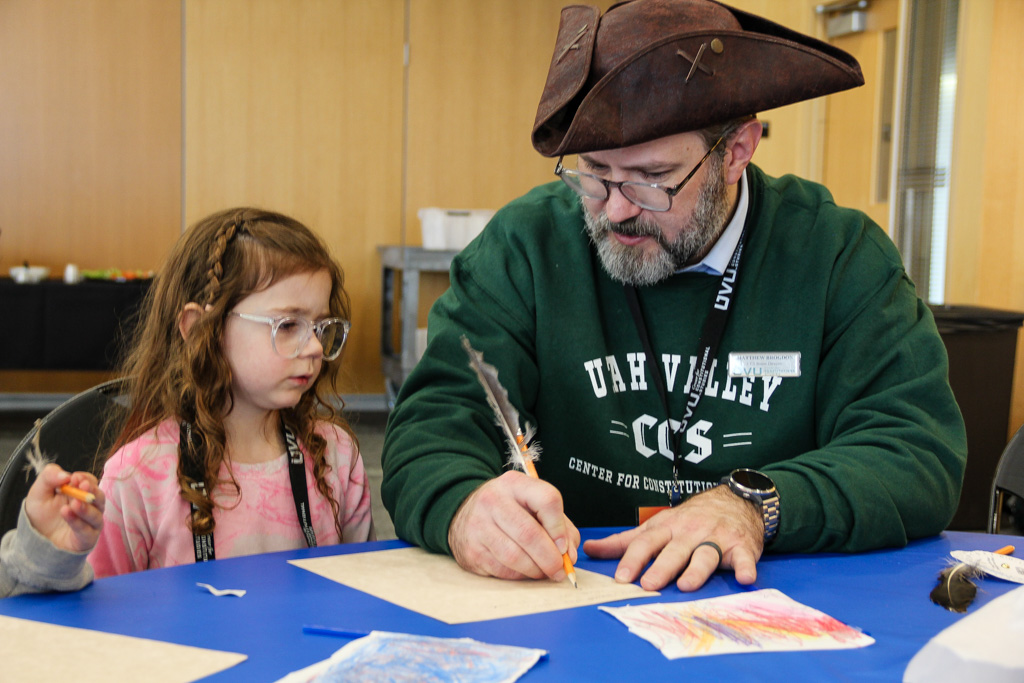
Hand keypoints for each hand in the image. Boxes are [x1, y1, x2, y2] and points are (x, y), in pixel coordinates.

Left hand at [24, 464, 105, 552]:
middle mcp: (90, 507)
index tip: (74, 477)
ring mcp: (91, 523)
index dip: (85, 479)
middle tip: (81, 486)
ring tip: (73, 504)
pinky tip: (66, 513)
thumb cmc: (41, 513)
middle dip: (91, 491)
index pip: (91, 482)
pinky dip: (77, 522)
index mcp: (81, 493)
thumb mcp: (39, 491)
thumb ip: (49, 477)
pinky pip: (87, 530)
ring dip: (86, 508)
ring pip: (96, 515)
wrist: (35, 538)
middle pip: (99, 497)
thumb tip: (66, 475)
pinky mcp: (87, 538)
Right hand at [448, 471, 579, 581]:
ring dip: (535, 570)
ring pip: (515, 556)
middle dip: (550, 558)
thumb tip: (568, 556)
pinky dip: (519, 575)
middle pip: (529, 533)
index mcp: (515, 484)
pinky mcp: (471, 550)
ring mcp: (478, 525)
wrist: (463, 514)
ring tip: (543, 572)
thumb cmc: (509, 511)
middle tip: (559, 570)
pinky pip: (502, 570)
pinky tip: (524, 571)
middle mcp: (493, 500)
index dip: (559, 528)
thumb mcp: (532, 505)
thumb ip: (559, 526)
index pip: (546, 500)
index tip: (564, 546)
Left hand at [583, 485, 762, 591]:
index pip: (646, 542)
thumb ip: (624, 541)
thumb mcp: (656, 526)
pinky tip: (746, 578)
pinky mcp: (742, 546)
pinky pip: (745, 558)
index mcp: (667, 528)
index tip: (621, 576)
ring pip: (706, 554)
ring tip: (686, 585)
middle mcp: (690, 532)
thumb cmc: (688, 520)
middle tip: (648, 584)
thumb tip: (589, 549)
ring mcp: (716, 538)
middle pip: (674, 550)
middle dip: (661, 566)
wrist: (734, 500)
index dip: (633, 558)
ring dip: (697, 569)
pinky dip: (746, 567)